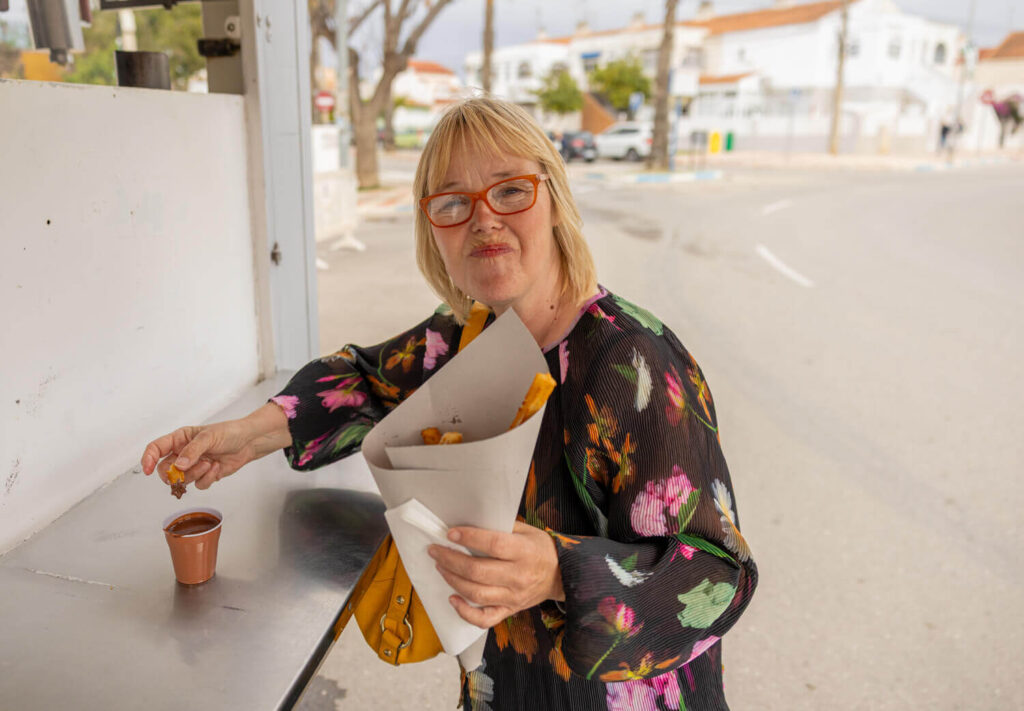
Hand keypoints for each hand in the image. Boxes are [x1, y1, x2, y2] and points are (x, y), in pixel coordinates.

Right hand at [140, 419, 257, 490]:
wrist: (248, 442)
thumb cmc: (229, 433)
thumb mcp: (209, 437)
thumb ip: (193, 450)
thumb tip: (179, 466)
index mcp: (180, 439)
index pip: (156, 448)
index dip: (148, 459)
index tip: (147, 470)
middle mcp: (183, 453)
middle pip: (165, 470)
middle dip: (175, 473)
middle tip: (186, 470)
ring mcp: (193, 466)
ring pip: (182, 480)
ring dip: (195, 474)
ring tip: (210, 463)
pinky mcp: (204, 475)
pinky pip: (198, 485)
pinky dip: (208, 478)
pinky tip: (217, 467)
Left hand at [428, 520, 564, 628]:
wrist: (561, 575)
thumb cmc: (540, 549)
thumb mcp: (527, 531)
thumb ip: (502, 528)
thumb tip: (470, 523)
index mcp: (524, 552)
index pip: (494, 545)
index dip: (470, 538)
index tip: (451, 533)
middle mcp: (518, 576)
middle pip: (478, 571)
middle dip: (451, 560)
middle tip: (436, 551)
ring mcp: (513, 597)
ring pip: (476, 594)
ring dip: (453, 580)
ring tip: (440, 567)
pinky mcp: (509, 611)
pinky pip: (484, 619)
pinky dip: (465, 612)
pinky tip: (453, 599)